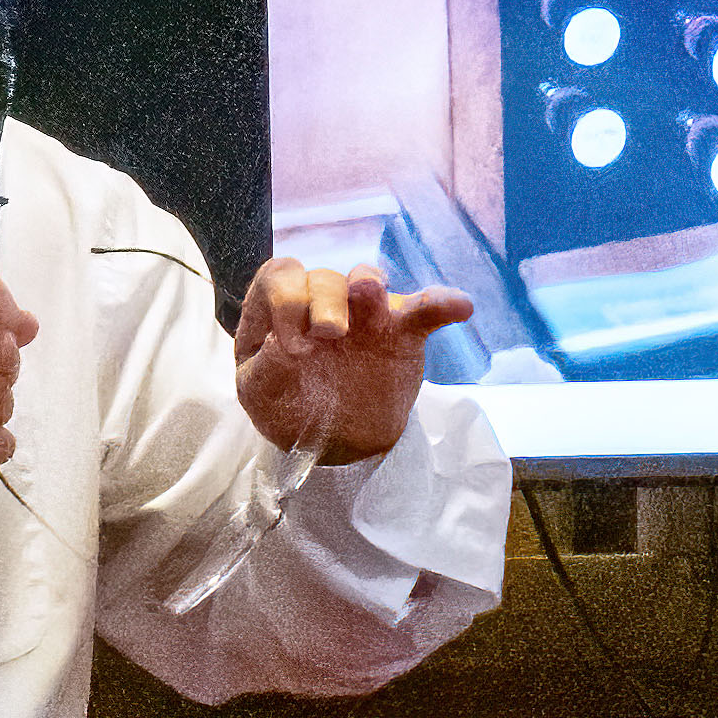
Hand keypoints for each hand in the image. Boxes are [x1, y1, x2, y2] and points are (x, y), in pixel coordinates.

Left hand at [232, 260, 477, 471]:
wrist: (334, 440)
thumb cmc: (287, 406)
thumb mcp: (257, 393)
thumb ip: (263, 367)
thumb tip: (282, 343)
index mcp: (281, 310)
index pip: (280, 277)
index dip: (284, 299)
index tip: (291, 344)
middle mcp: (321, 303)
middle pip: (322, 277)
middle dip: (323, 301)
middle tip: (329, 336)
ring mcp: (363, 317)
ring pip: (365, 280)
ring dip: (367, 283)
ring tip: (369, 292)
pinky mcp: (400, 334)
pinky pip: (423, 310)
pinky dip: (441, 304)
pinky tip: (459, 305)